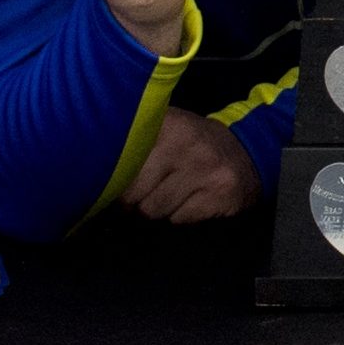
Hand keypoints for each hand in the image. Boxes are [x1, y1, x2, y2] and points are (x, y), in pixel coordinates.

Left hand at [121, 105, 260, 222]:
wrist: (249, 153)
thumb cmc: (192, 145)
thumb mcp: (166, 129)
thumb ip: (135, 142)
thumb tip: (94, 170)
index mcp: (167, 125)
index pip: (122, 163)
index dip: (116, 179)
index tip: (116, 182)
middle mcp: (186, 144)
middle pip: (134, 193)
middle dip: (135, 200)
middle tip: (147, 192)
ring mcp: (205, 170)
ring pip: (154, 210)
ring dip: (158, 209)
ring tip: (170, 194)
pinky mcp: (219, 195)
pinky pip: (179, 219)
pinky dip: (180, 215)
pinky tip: (191, 200)